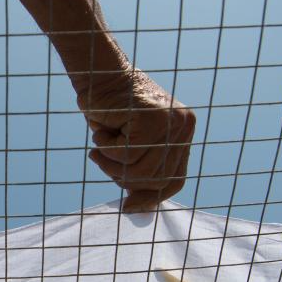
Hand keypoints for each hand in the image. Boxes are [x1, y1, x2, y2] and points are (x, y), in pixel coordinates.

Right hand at [78, 69, 195, 211]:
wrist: (98, 72)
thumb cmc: (109, 108)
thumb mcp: (129, 142)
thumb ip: (139, 167)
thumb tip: (135, 208)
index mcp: (182, 132)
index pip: (175, 178)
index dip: (152, 197)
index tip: (129, 207)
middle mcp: (183, 126)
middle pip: (157, 179)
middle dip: (123, 178)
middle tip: (100, 159)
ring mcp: (171, 122)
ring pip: (140, 170)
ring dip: (110, 164)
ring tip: (98, 146)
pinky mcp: (152, 119)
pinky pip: (125, 154)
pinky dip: (105, 148)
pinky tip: (101, 130)